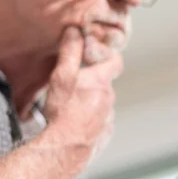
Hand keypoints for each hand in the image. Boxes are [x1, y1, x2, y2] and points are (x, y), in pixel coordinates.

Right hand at [41, 26, 123, 178]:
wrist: (66, 147)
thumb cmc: (63, 111)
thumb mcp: (62, 76)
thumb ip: (70, 52)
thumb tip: (76, 31)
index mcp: (101, 82)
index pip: (116, 62)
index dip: (108, 57)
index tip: (97, 56)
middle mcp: (109, 99)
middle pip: (105, 85)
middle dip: (92, 82)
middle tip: (73, 86)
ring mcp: (109, 118)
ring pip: (102, 104)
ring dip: (90, 103)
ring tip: (70, 108)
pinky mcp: (104, 135)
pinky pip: (99, 123)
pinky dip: (90, 121)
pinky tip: (75, 124)